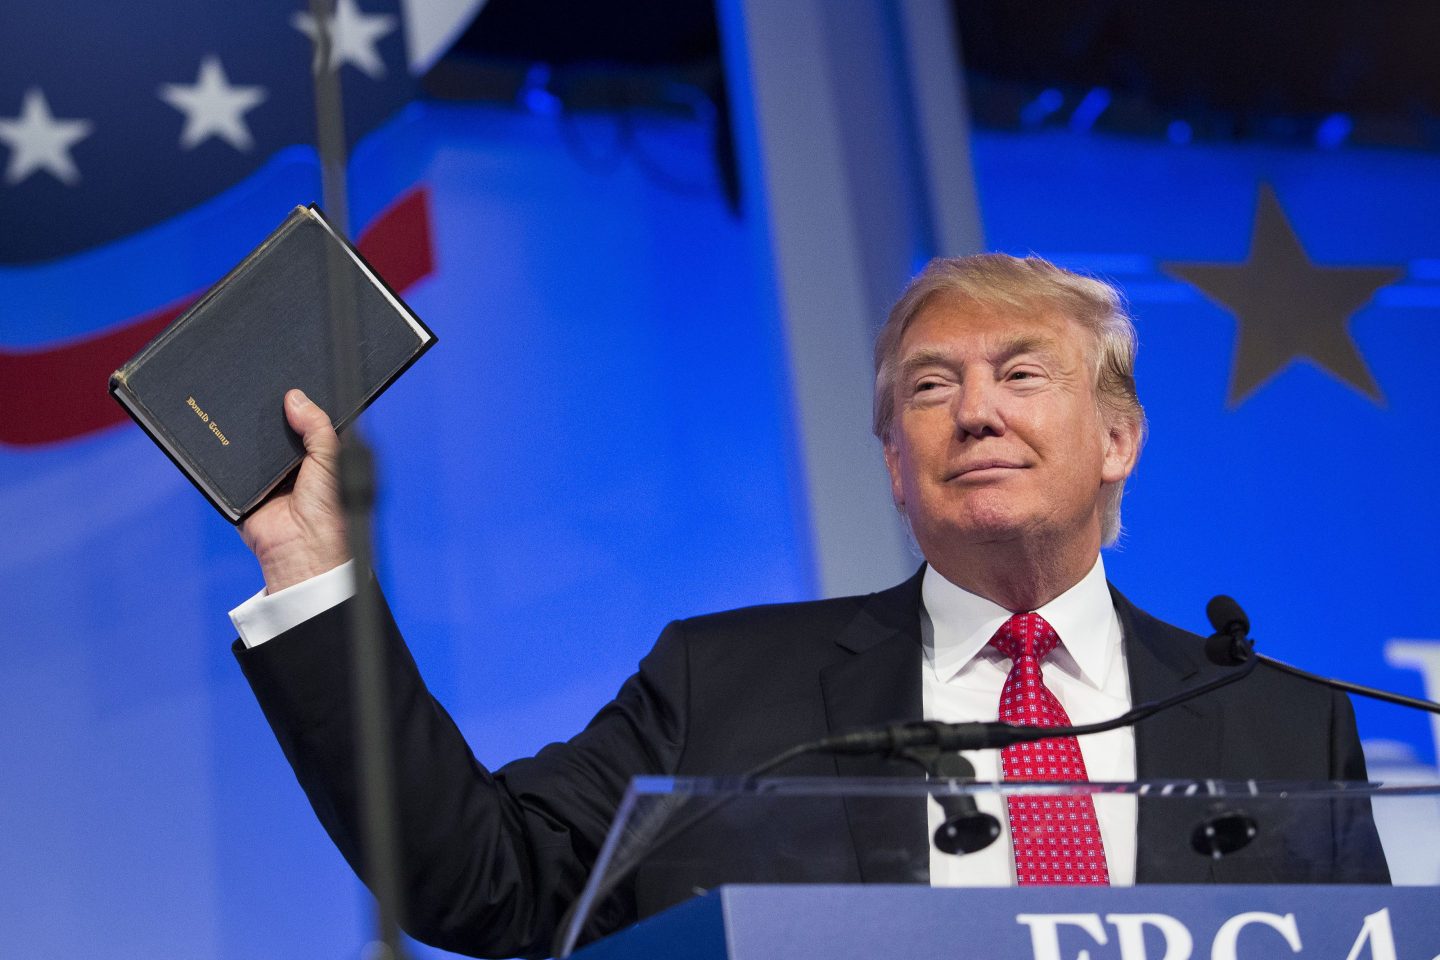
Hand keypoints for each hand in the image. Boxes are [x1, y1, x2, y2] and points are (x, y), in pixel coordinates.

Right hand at [239, 389, 350, 593]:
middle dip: (272, 414)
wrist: (302, 547)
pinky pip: (232, 463)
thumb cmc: (330, 510)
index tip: (290, 381)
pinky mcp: (243, 487)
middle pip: (278, 429)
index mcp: (319, 456)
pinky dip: (230, 450)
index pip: (307, 422)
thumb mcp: (332, 459)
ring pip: (254, 443)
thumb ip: (318, 427)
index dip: (301, 405)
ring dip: (249, 431)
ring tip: (243, 403)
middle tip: (263, 387)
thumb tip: (295, 397)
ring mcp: (267, 475)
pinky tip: (226, 427)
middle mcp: (293, 464)